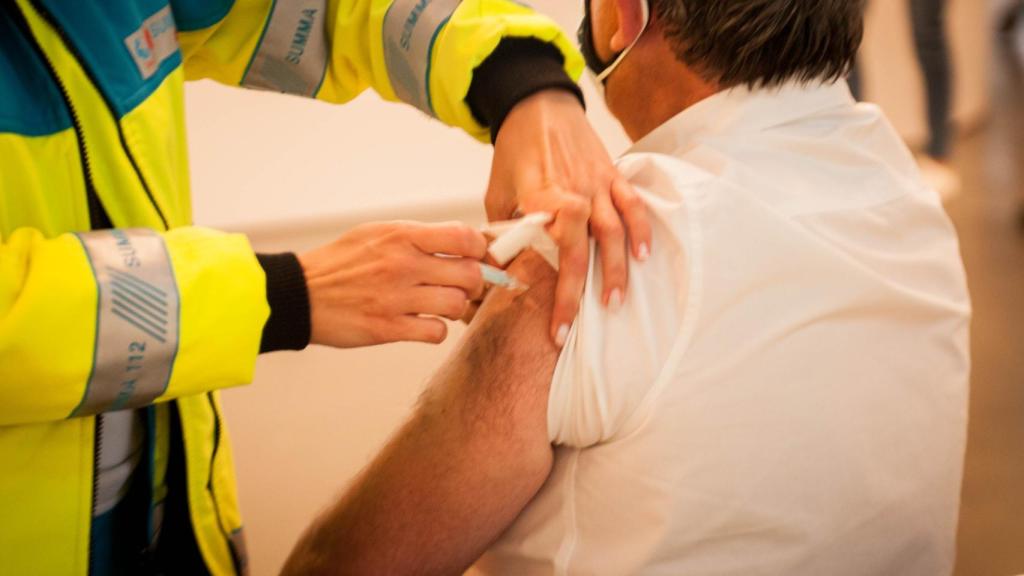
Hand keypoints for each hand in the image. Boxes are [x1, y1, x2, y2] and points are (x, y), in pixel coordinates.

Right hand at [298, 221, 486, 347]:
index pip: (464, 237)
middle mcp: (402, 264)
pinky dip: (435, 331)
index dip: (479, 250)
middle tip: (461, 288)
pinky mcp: (387, 327)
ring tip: (439, 306)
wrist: (299, 294)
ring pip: (456, 304)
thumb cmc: (341, 263)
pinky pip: (435, 332)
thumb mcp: (377, 234)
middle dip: (473, 283)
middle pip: (469, 274)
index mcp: (402, 236)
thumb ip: (418, 238)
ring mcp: (395, 297)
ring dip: (455, 308)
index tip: (475, 258)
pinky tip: (422, 324)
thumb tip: (462, 243)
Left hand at [486, 89, 650, 345]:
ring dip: (616, 269)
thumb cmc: (514, 153)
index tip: (555, 326)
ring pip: (614, 231)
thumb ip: (503, 231)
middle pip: (584, 249)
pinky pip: (632, 203)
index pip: (552, 251)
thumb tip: (501, 273)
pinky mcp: (612, 174)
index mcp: (540, 198)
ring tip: (615, 303)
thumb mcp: (497, 192)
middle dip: (581, 293)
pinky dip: (641, 229)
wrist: (536, 104)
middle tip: (576, 330)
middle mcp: (572, 192)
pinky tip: (643, 256)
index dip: (556, 292)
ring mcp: (596, 183)